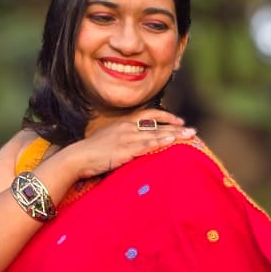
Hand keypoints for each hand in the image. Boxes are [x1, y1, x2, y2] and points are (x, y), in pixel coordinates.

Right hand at [70, 112, 196, 178]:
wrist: (78, 157)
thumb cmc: (92, 151)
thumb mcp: (109, 139)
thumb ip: (123, 138)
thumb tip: (134, 143)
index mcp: (124, 122)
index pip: (149, 114)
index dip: (166, 117)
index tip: (179, 121)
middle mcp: (127, 127)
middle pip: (157, 125)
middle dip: (176, 128)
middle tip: (192, 131)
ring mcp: (126, 138)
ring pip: (155, 135)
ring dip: (173, 136)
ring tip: (189, 137)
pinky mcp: (124, 150)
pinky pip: (145, 146)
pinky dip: (159, 144)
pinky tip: (171, 144)